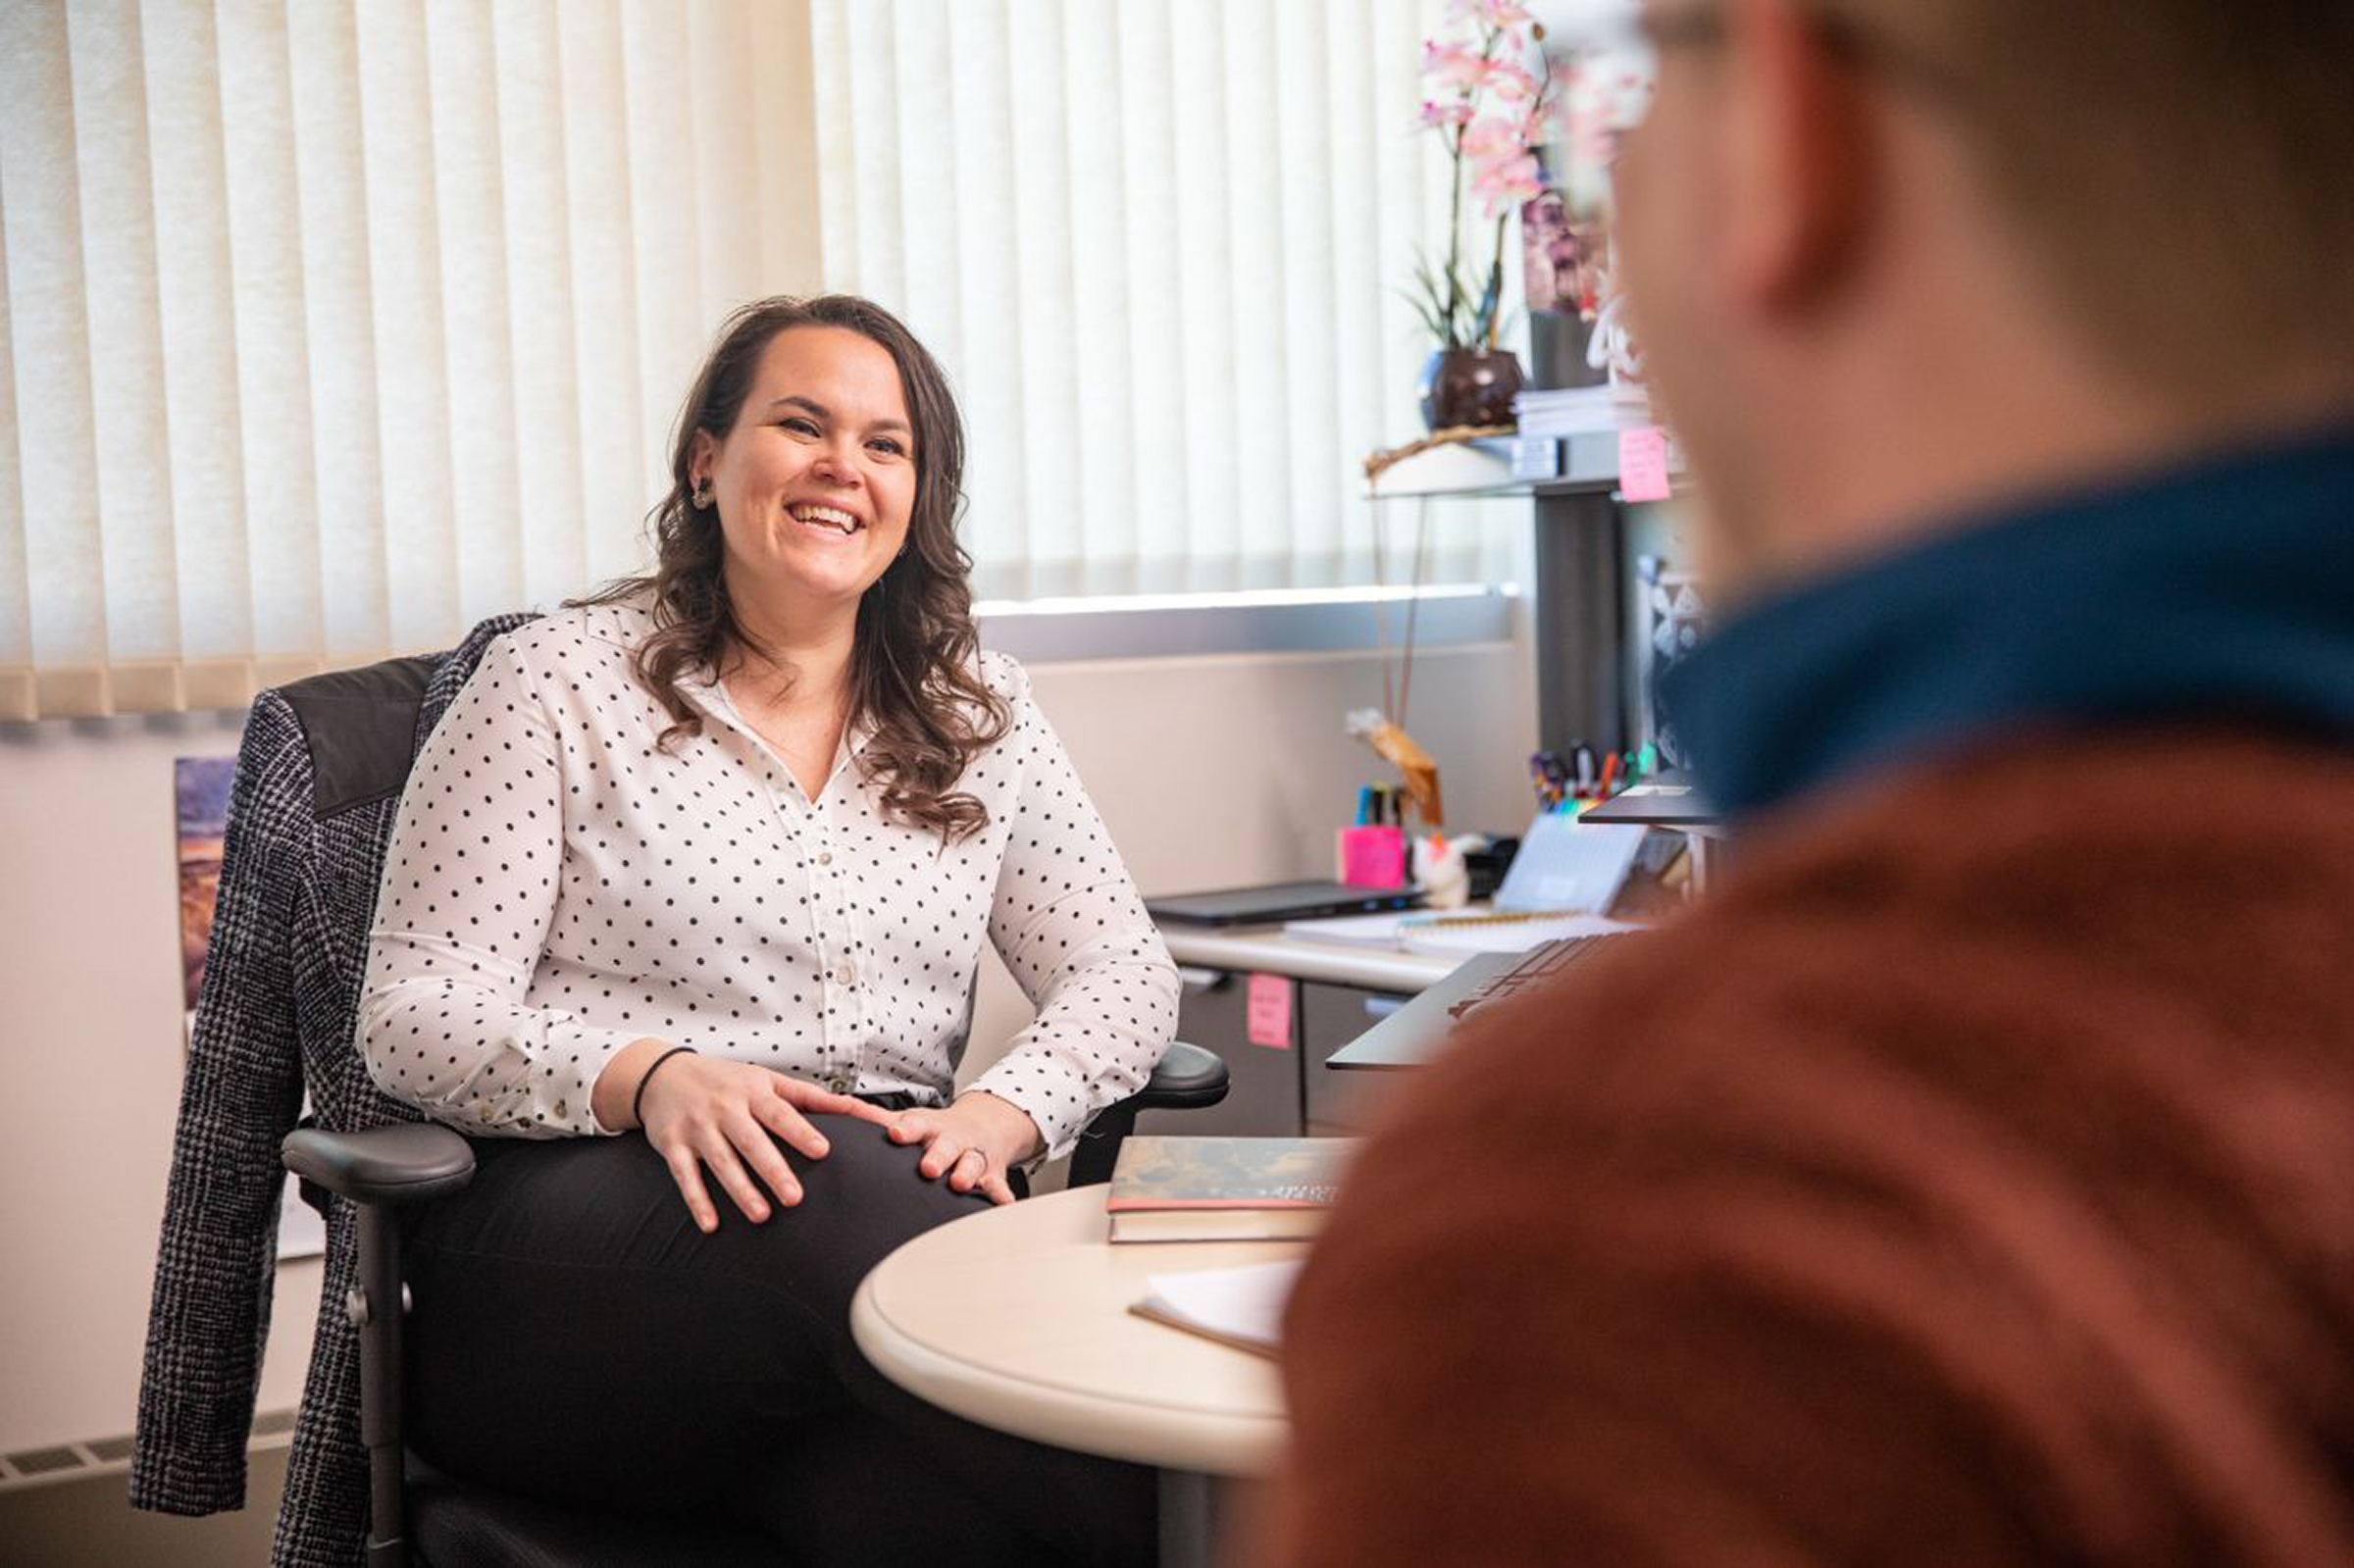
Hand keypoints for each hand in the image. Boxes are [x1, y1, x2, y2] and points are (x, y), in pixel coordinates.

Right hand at [615, 1047, 896, 1232]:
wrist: (661, 1074)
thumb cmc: (725, 1080)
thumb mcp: (765, 1079)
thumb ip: (809, 1096)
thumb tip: (855, 1106)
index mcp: (752, 1091)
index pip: (780, 1113)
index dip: (801, 1132)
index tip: (822, 1151)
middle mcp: (724, 1108)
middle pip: (752, 1142)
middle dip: (773, 1170)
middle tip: (796, 1198)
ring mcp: (697, 1127)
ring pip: (722, 1162)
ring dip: (741, 1191)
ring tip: (762, 1216)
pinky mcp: (672, 1145)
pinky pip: (685, 1176)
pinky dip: (697, 1202)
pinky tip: (711, 1225)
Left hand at [886, 1091, 1041, 1206]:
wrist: (985, 1126)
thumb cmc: (938, 1130)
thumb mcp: (913, 1119)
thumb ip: (878, 1119)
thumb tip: (840, 1107)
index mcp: (930, 1127)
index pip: (917, 1125)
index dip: (908, 1130)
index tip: (897, 1134)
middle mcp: (953, 1140)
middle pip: (947, 1146)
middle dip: (939, 1155)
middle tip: (928, 1167)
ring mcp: (973, 1156)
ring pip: (972, 1164)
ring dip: (967, 1173)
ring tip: (960, 1183)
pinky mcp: (991, 1173)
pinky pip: (997, 1185)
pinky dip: (1001, 1195)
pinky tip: (1003, 1204)